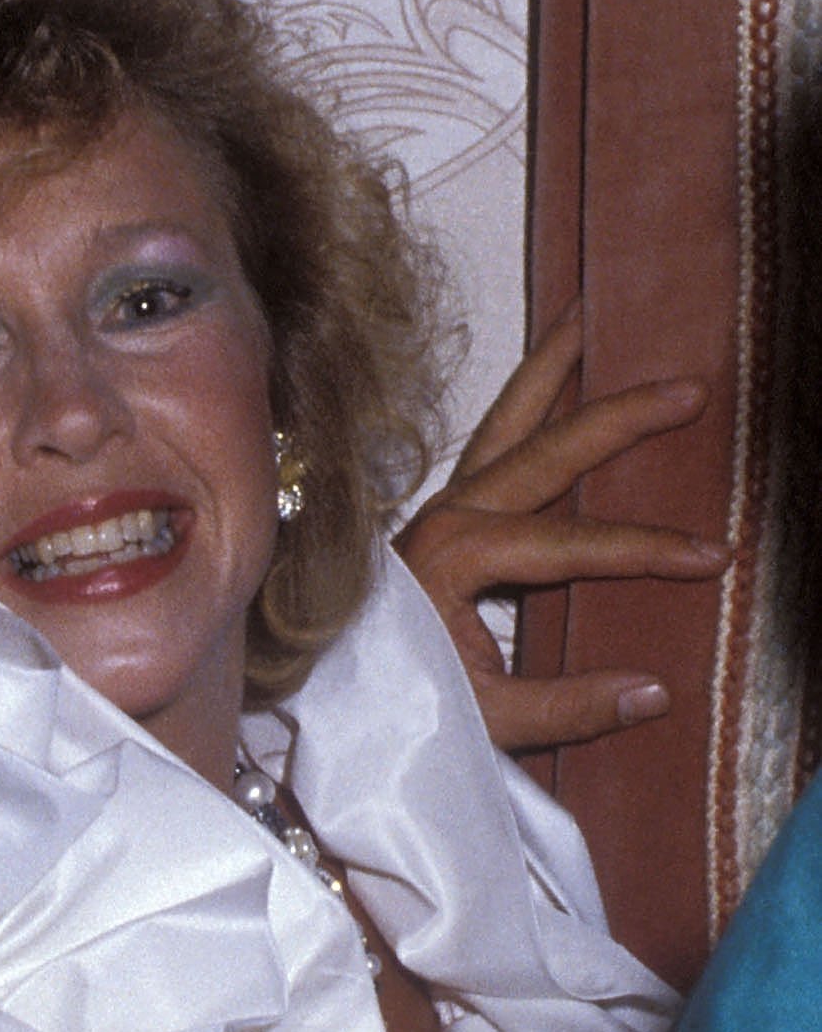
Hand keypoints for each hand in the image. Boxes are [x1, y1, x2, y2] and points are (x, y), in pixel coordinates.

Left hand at [396, 306, 727, 753]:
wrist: (317, 694)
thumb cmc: (394, 701)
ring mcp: (443, 506)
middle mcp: (449, 515)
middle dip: (620, 416)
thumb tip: (656, 691)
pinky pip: (494, 439)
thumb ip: (567, 706)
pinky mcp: (442, 513)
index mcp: (457, 556)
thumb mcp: (482, 717)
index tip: (714, 556)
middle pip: (548, 449)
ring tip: (592, 314)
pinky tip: (559, 377)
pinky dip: (529, 400)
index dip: (647, 550)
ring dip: (553, 367)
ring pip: (509, 420)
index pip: (572, 544)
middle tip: (689, 386)